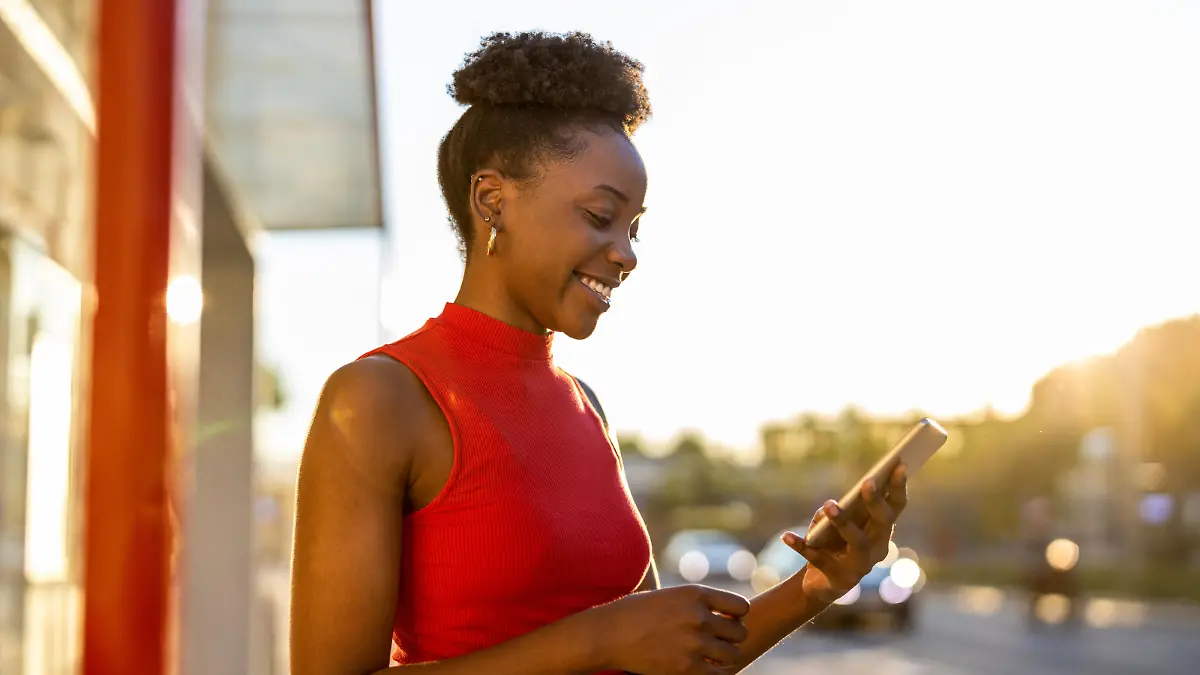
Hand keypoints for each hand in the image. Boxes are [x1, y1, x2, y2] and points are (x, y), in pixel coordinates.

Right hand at [590, 584, 749, 674]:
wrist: (610, 634)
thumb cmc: (637, 612)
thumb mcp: (670, 595)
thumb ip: (697, 601)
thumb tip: (722, 611)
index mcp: (696, 594)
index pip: (741, 607)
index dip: (737, 617)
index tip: (725, 622)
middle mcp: (699, 617)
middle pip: (739, 632)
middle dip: (731, 638)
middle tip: (718, 642)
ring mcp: (694, 643)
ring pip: (733, 654)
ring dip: (724, 657)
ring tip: (710, 656)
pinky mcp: (687, 668)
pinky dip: (715, 673)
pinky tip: (702, 667)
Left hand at [782, 464, 907, 604]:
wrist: (821, 584)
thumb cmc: (833, 544)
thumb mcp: (834, 523)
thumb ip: (837, 511)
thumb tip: (831, 507)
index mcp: (881, 531)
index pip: (895, 507)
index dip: (898, 487)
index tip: (900, 464)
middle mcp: (877, 549)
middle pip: (883, 523)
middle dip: (876, 502)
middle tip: (867, 482)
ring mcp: (859, 566)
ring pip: (857, 542)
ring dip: (843, 522)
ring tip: (828, 505)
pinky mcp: (837, 578)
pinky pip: (817, 559)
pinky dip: (800, 546)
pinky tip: (786, 536)